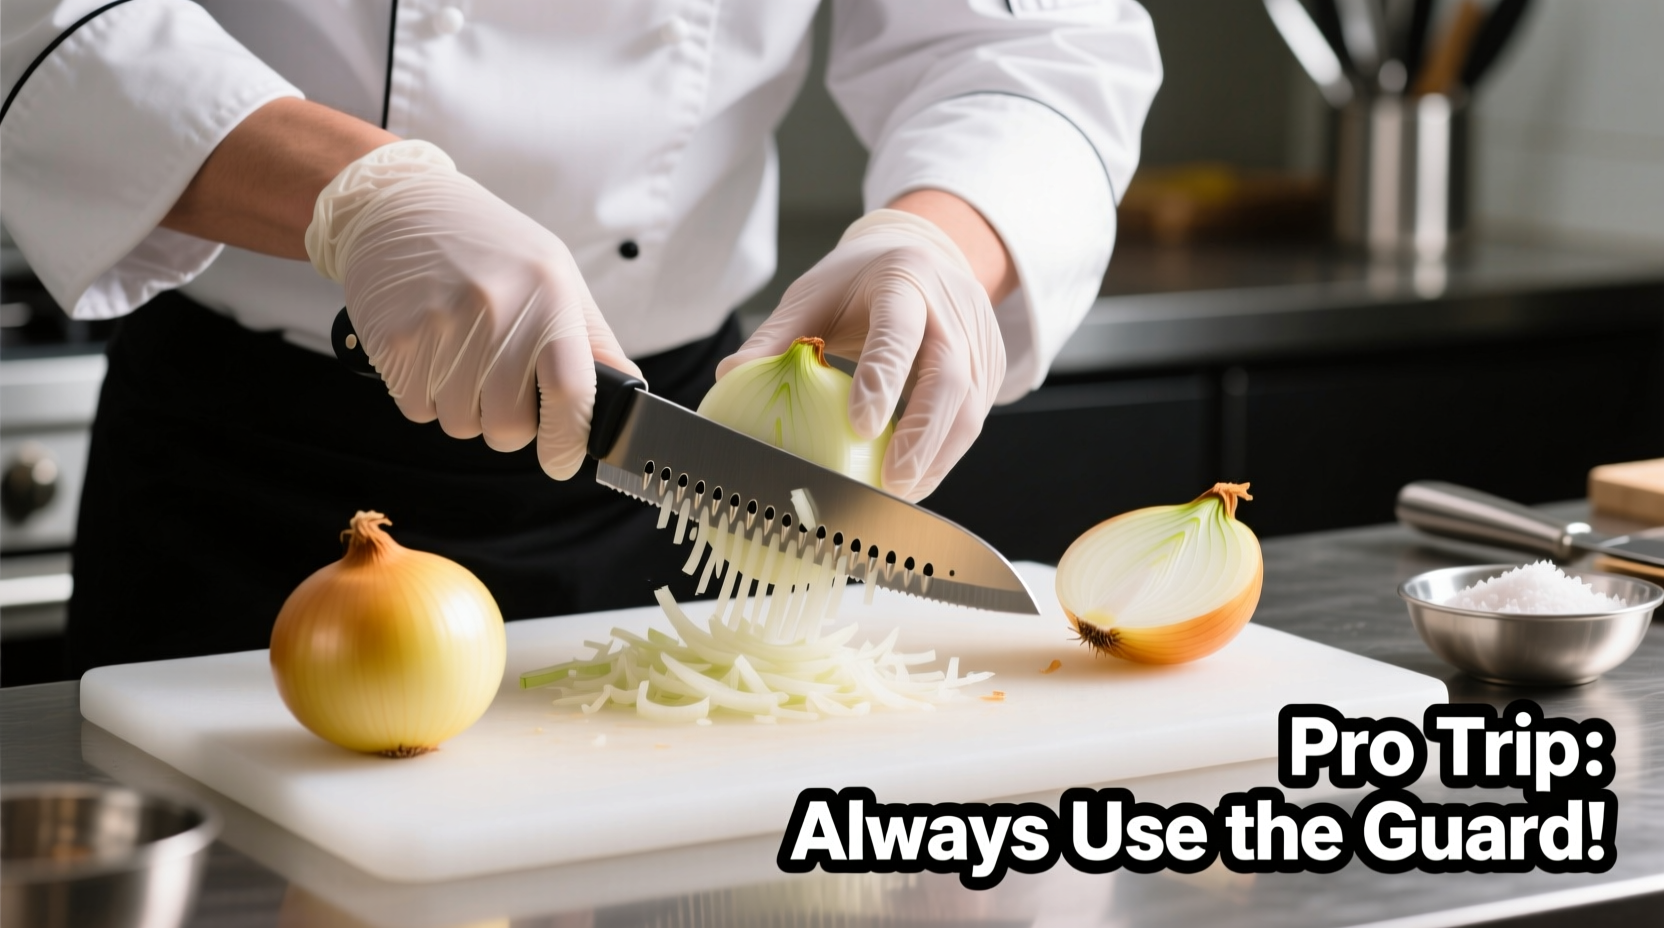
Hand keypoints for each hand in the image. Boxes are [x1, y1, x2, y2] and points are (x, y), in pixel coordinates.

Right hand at [306, 141, 640, 478]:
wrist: (400, 205)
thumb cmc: (490, 246)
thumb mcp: (556, 276)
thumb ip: (592, 341)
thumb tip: (629, 393)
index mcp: (549, 298)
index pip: (571, 395)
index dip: (567, 443)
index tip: (561, 460)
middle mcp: (496, 312)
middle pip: (508, 427)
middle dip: (509, 425)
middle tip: (500, 386)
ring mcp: (440, 327)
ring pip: (461, 425)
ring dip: (465, 409)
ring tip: (461, 355)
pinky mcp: (394, 341)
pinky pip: (418, 410)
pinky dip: (426, 396)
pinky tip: (431, 351)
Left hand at [718, 208, 1005, 499]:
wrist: (926, 254)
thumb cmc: (858, 282)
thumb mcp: (813, 294)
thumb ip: (777, 335)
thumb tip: (731, 376)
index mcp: (904, 280)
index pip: (899, 333)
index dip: (884, 380)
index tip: (860, 428)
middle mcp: (952, 309)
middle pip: (949, 379)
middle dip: (921, 437)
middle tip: (890, 483)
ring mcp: (979, 341)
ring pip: (971, 409)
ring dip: (936, 459)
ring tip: (898, 495)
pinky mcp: (991, 369)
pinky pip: (973, 419)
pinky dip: (944, 456)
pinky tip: (912, 481)